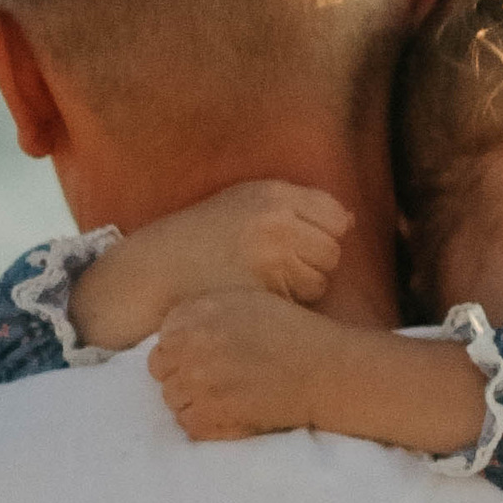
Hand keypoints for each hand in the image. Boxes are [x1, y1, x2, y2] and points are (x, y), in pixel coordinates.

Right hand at [74, 180, 351, 349]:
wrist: (154, 273)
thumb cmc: (199, 238)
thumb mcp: (243, 201)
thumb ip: (296, 204)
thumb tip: (349, 220)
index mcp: (271, 195)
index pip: (335, 216)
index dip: (322, 233)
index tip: (296, 243)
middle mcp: (275, 223)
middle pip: (332, 251)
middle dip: (312, 263)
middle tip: (275, 268)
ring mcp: (271, 261)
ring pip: (320, 282)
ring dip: (302, 288)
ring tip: (264, 283)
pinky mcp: (265, 296)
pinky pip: (300, 305)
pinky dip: (287, 308)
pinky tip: (259, 300)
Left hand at [149, 288, 341, 440]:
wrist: (323, 370)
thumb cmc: (290, 333)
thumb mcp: (242, 301)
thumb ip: (201, 314)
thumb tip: (173, 335)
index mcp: (195, 316)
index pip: (163, 341)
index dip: (182, 352)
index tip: (202, 358)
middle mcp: (190, 347)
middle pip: (161, 371)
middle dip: (182, 375)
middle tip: (214, 380)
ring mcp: (197, 383)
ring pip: (172, 399)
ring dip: (192, 400)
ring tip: (224, 397)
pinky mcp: (210, 415)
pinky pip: (188, 424)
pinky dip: (204, 423)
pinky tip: (228, 413)